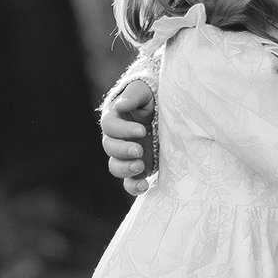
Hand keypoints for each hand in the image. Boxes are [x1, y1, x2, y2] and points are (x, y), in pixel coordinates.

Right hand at [101, 80, 154, 195]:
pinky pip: (129, 183)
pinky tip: (144, 185)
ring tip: (140, 165)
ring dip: (126, 168)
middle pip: (109, 148)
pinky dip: (134, 186)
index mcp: (115, 118)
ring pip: (115, 166)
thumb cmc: (153, 96)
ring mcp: (126, 155)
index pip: (109, 126)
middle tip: (139, 150)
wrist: (168, 111)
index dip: (123, 130)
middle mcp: (117, 138)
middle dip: (123, 150)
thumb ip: (133, 96)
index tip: (142, 130)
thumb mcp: (145, 91)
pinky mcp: (138, 168)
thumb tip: (121, 106)